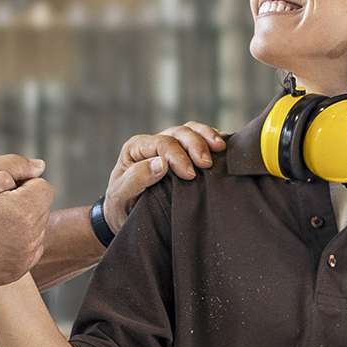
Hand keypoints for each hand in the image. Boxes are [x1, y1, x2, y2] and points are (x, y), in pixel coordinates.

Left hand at [102, 123, 225, 232]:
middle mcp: (154, 143)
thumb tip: (161, 164)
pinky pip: (200, 139)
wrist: (128, 216)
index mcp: (136, 148)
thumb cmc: (123, 207)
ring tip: (221, 148)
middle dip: (195, 144)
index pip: (161, 143)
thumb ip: (136, 178)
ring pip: (191, 130)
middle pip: (179, 132)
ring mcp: (171, 146)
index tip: (190, 175)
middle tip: (207, 164)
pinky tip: (225, 149)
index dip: (177, 156)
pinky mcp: (184, 154)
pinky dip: (213, 140)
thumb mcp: (121, 196)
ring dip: (207, 136)